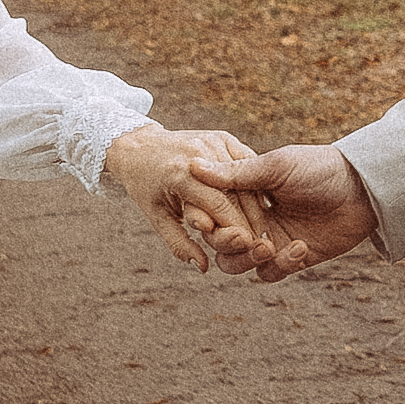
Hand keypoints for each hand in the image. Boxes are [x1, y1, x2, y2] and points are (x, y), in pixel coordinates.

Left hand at [104, 125, 274, 273]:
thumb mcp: (157, 217)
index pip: (218, 206)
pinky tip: (262, 204)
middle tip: (263, 243)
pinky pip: (247, 162)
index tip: (248, 249)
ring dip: (258, 204)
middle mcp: (199, 154)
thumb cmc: (147, 187)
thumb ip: (180, 243)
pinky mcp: (222, 136)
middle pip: (237, 192)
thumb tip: (203, 267)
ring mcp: (212, 141)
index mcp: (179, 174)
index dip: (236, 230)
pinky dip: (254, 183)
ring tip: (264, 228)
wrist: (140, 147)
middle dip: (252, 221)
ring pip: (246, 177)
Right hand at [211, 141, 378, 279]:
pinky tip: (299, 249)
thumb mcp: (276, 167)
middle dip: (228, 244)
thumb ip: (236, 174)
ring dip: (249, 259)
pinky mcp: (294, 257)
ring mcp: (273, 239)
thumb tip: (193, 166)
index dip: (206, 220)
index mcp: (245, 195)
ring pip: (240, 264)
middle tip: (245, 239)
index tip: (206, 222)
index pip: (212, 214)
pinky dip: (280, 265)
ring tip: (269, 248)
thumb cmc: (319, 168)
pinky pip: (271, 272)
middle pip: (222, 243)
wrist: (363, 188)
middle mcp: (254, 219)